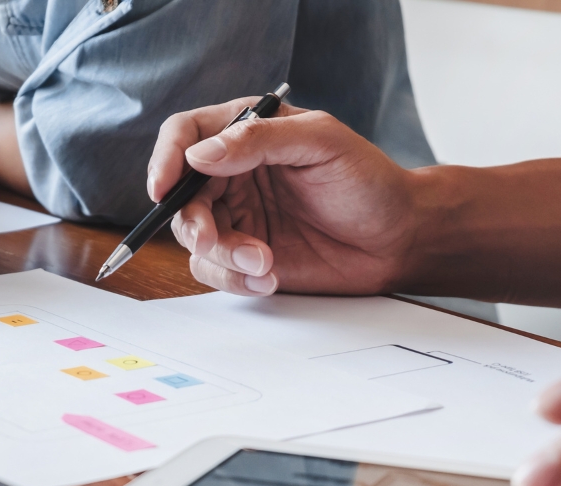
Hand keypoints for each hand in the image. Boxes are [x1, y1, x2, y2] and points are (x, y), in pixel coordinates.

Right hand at [148, 100, 419, 295]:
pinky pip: (213, 270)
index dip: (166, 159)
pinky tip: (269, 276)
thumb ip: (259, 140)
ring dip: (222, 256)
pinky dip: (235, 278)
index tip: (163, 187)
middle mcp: (231, 173)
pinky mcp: (242, 255)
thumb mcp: (321, 142)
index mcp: (245, 132)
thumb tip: (200, 154)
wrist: (396, 239)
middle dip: (193, 222)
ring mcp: (235, 216)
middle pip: (180, 195)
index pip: (185, 136)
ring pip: (192, 238)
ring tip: (264, 262)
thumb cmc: (368, 181)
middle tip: (212, 240)